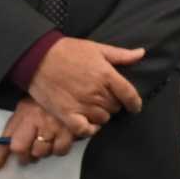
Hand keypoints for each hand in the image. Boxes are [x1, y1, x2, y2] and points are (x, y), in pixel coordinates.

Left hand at [0, 100, 73, 172]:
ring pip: (47, 152)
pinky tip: (59, 140)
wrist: (64, 88)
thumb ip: (5, 139)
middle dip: (32, 156)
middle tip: (33, 150)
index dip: (19, 155)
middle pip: (34, 152)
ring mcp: (58, 125)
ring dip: (45, 151)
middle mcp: (42, 121)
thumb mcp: (19, 116)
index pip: (17, 146)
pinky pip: (62, 150)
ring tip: (47, 141)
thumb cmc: (37, 105)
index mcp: (26, 117)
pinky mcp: (73, 129)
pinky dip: (60, 149)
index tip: (21, 157)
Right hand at [28, 36, 144, 133]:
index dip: (135, 103)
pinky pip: (83, 130)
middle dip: (114, 104)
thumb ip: (121, 55)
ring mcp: (81, 104)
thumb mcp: (97, 48)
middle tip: (105, 100)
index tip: (135, 107)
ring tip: (95, 108)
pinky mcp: (65, 113)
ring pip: (102, 118)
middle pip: (115, 107)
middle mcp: (96, 91)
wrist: (38, 58)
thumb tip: (141, 53)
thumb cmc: (68, 50)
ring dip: (102, 115)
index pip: (129, 94)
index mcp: (106, 75)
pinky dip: (89, 130)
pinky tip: (89, 125)